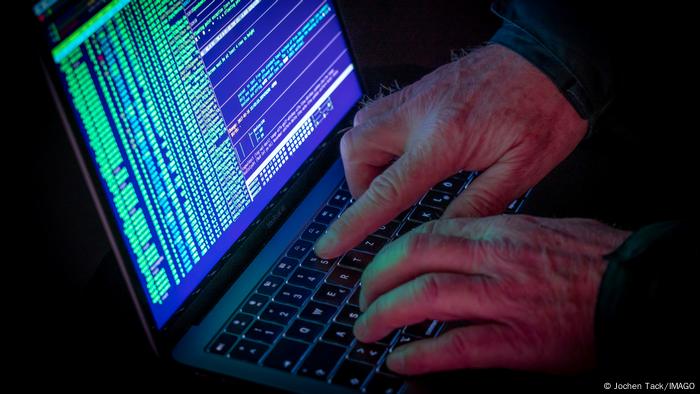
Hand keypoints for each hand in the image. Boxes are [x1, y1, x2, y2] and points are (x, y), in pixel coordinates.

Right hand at [314, 44, 586, 258]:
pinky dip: (379, 138)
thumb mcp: (523, 169)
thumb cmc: (545, 109)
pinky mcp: (421, 89)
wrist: (551, 58)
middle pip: (355, 150)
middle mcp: (420, 114)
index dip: (352, 223)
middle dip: (357, 185)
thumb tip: (442, 234)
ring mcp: (417, 97)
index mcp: (444, 140)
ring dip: (366, 160)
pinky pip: (379, 113)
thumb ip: (478, 205)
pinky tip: (405, 151)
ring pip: (361, 128)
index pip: (385, 190)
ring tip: (396, 178)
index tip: (328, 244)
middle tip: (383, 203)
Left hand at [354, 215, 629, 374]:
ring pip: (426, 299)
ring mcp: (505, 300)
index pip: (426, 234)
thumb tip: (456, 245)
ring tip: (367, 330)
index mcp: (500, 231)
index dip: (389, 254)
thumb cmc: (595, 259)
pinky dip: (421, 355)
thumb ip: (495, 235)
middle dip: (375, 281)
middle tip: (362, 301)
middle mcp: (495, 260)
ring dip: (386, 315)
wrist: (641, 289)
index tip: (375, 269)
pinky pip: (456, 347)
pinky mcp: (519, 342)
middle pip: (414, 260)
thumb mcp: (541, 228)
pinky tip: (401, 361)